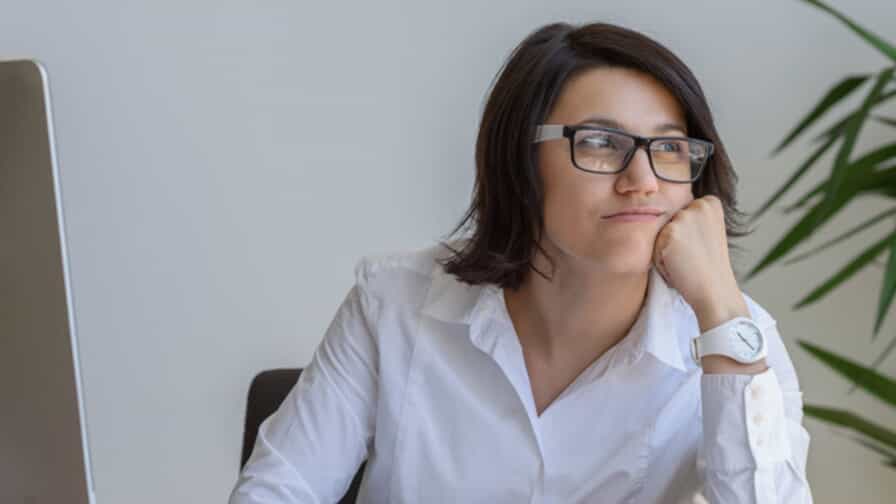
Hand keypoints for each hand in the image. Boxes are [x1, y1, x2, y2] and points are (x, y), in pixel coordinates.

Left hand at [652, 195, 766, 374]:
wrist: (715, 292)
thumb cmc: (708, 267)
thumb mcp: (707, 233)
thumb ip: (691, 219)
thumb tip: (656, 210)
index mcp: (711, 202)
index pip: (680, 211)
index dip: (686, 233)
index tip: (701, 247)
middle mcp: (699, 205)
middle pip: (668, 220)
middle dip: (674, 239)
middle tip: (693, 256)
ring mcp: (684, 218)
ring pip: (658, 232)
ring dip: (665, 249)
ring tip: (685, 261)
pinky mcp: (670, 233)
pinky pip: (653, 245)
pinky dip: (660, 259)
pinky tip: (678, 266)